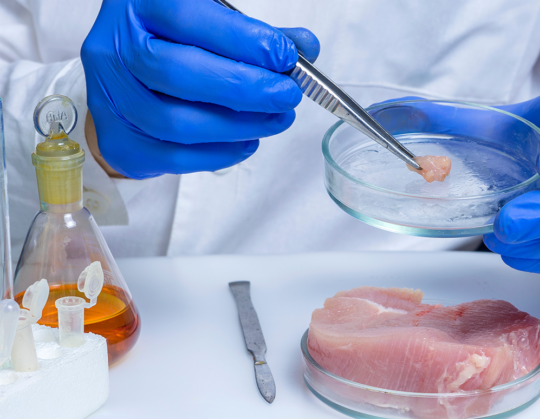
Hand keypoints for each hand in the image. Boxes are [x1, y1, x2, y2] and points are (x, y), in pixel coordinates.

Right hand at [81, 0, 318, 178]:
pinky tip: (247, 141)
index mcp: (138, 5)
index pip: (190, 19)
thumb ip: (253, 35)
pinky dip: (220, 154)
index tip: (284, 57)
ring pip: (177, 123)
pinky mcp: (118, 141)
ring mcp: (110, 99)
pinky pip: (174, 157)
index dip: (243, 40)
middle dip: (245, 88)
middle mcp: (114, 50)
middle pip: (180, 74)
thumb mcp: (208, 23)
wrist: (122, 80)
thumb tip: (305, 47)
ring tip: (275, 120)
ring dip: (238, 126)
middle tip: (286, 95)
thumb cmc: (171, 45)